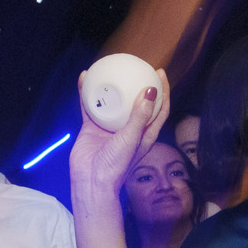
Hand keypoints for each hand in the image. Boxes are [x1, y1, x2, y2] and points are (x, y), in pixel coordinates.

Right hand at [66, 66, 171, 194]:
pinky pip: (90, 106)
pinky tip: (85, 78)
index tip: (160, 73)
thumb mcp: (132, 139)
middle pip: (137, 102)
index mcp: (145, 133)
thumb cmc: (116, 165)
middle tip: (137, 66)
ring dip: (112, 85)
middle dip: (139, 84)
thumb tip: (150, 91)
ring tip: (111, 68)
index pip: (159, 109)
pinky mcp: (92, 128)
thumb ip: (140, 116)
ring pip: (113, 101)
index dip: (163, 91)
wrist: (91, 181)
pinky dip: (88, 93)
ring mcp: (109, 127)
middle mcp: (129, 129)